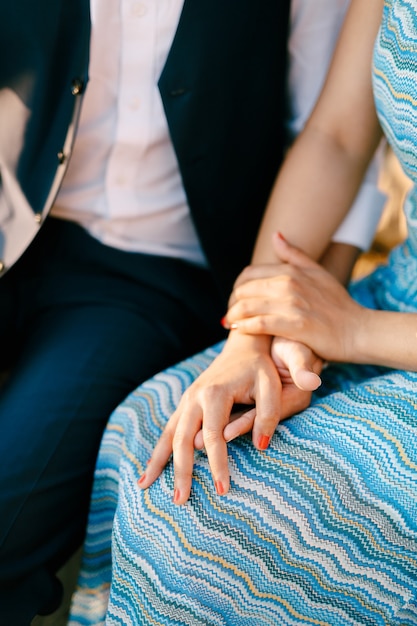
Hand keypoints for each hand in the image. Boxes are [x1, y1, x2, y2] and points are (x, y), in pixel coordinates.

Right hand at [139, 332, 321, 503]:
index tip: (222, 490)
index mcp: (214, 394)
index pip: (214, 436)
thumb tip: (261, 445)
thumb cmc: (260, 367)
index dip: (217, 464)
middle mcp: (194, 397)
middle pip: (182, 439)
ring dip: (157, 461)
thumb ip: (269, 414)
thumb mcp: (271, 386)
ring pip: (168, 434)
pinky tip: (151, 468)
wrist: (243, 346)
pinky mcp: (185, 404)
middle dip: (180, 470)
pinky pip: (168, 430)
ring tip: (145, 486)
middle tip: (179, 500)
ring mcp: (186, 400)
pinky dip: (158, 450)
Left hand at [225, 233, 363, 362]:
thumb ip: (294, 254)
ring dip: (233, 317)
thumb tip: (275, 235)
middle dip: (232, 304)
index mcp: (291, 271)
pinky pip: (259, 324)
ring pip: (247, 307)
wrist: (357, 330)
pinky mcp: (295, 325)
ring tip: (230, 325)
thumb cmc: (337, 303)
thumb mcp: (318, 272)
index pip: (249, 274)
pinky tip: (241, 331)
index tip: (235, 300)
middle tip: (229, 315)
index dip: (236, 287)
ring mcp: (292, 304)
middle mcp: (289, 284)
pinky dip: (245, 328)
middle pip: (244, 290)